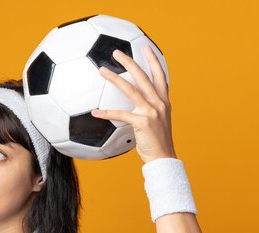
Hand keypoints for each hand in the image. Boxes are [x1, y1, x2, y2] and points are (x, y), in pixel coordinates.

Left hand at [91, 45, 176, 163]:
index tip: (146, 48)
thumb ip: (149, 111)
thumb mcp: (158, 122)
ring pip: (130, 90)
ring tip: (102, 70)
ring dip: (114, 78)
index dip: (153, 61)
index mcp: (164, 102)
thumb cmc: (157, 143)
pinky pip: (120, 114)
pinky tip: (94, 112)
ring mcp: (151, 112)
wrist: (163, 158)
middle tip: (117, 52)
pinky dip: (106, 113)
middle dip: (130, 61)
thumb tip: (135, 107)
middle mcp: (159, 103)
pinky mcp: (142, 122)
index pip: (160, 76)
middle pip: (143, 77)